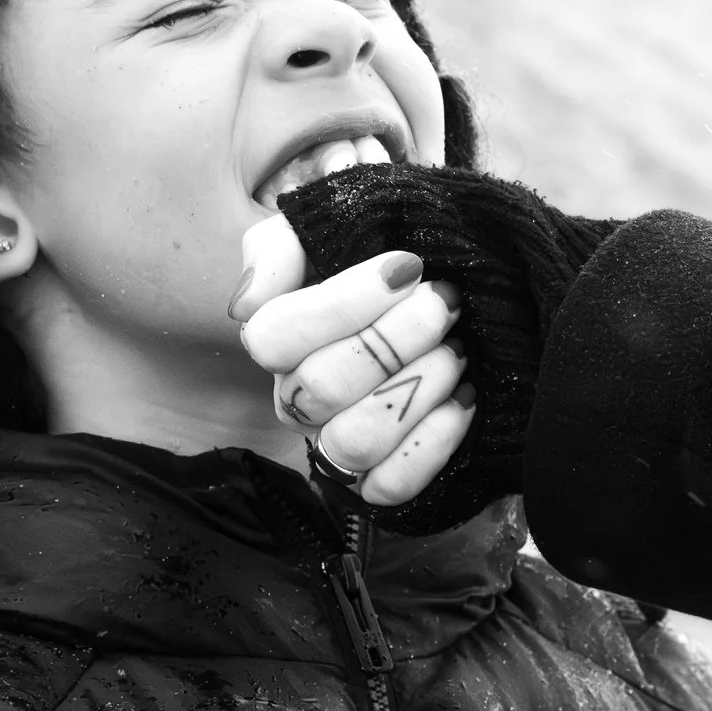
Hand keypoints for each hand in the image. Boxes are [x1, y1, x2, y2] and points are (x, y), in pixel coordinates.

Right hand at [234, 213, 477, 505]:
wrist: (448, 277)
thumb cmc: (384, 249)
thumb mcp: (328, 224)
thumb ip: (277, 249)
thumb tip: (247, 305)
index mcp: (278, 340)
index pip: (274, 337)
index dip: (342, 304)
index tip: (407, 266)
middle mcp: (299, 398)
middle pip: (320, 388)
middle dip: (394, 340)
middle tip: (444, 302)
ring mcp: (338, 441)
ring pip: (355, 442)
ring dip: (415, 390)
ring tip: (456, 350)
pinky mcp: (383, 479)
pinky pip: (390, 486)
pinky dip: (431, 443)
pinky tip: (464, 397)